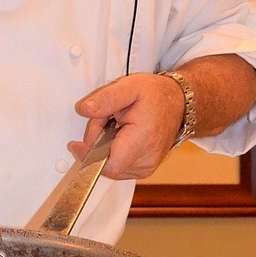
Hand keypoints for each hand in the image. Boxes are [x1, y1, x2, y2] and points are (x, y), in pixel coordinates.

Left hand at [69, 72, 184, 179]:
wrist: (178, 102)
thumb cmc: (156, 94)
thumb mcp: (129, 86)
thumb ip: (106, 98)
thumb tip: (84, 110)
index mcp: (143, 139)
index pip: (109, 165)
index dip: (89, 157)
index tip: (77, 145)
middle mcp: (147, 159)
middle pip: (106, 164)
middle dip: (97, 144)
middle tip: (107, 120)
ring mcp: (147, 168)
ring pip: (111, 167)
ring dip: (105, 149)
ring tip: (117, 126)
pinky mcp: (145, 170)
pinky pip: (119, 167)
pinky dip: (114, 153)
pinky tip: (121, 136)